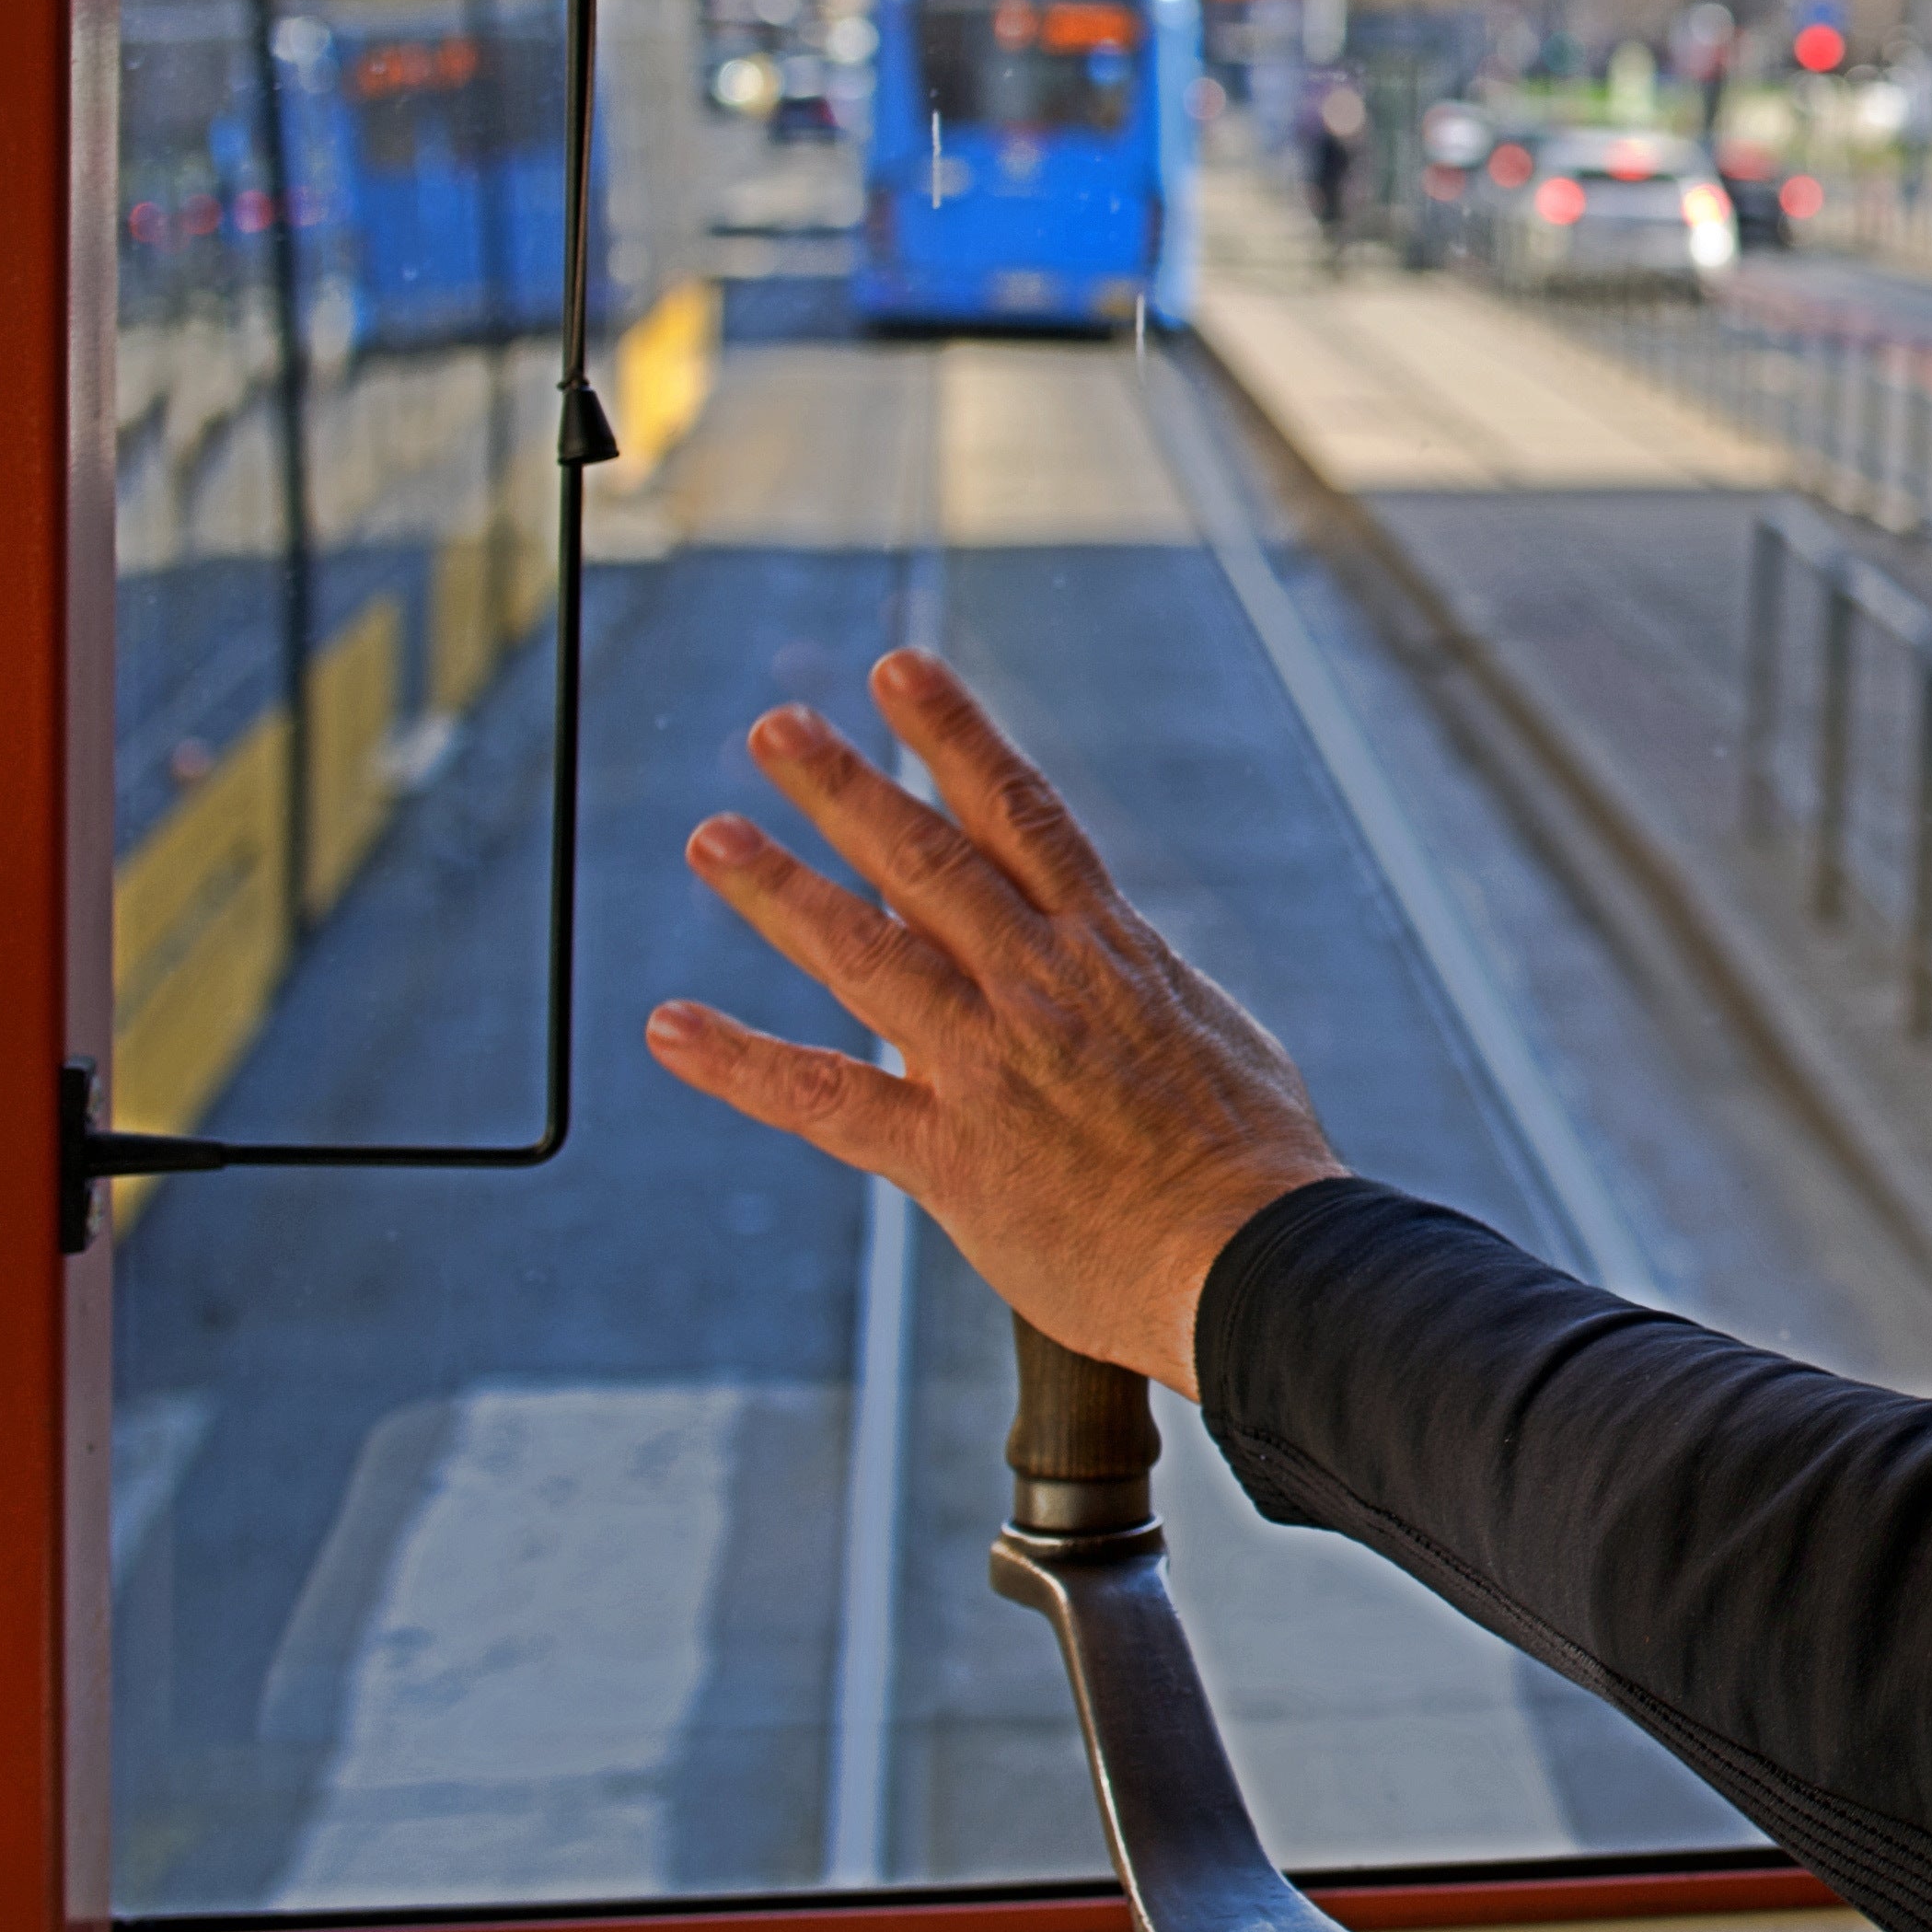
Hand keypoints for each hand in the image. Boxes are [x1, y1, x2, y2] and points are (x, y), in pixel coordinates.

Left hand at [646, 650, 1340, 1392]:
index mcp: (1110, 950)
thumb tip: (1118, 953)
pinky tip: (673, 1028)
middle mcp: (1040, 986)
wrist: (1256, 1260)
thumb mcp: (1217, 1033)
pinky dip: (741, 1063)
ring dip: (778, 890)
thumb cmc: (1259, 1165)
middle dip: (844, 784)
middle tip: (774, 729)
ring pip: (863, 954)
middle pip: (926, 859)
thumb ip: (1144, 986)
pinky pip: (826, 1098)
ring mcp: (990, 1065)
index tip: (900, 670)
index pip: (1020, 814)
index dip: (953, 734)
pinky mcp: (950, 1157)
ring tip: (712, 839)